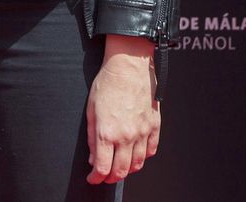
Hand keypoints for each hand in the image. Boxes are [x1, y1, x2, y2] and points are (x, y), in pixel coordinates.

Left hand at [85, 34, 159, 183]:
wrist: (129, 67)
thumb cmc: (108, 83)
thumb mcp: (91, 109)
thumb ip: (92, 136)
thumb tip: (94, 156)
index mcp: (108, 132)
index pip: (103, 167)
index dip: (96, 178)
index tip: (92, 178)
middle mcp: (127, 136)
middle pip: (122, 170)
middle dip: (111, 178)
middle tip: (105, 177)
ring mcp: (143, 133)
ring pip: (138, 164)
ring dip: (128, 170)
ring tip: (120, 168)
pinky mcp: (154, 126)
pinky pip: (151, 150)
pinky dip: (144, 157)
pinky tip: (137, 155)